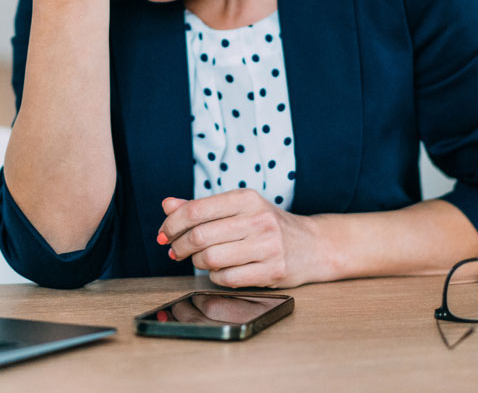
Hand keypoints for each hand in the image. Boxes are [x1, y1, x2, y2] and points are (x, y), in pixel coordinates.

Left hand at [157, 190, 329, 287]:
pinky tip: (220, 271)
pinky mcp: (272, 271)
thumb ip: (202, 207)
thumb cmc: (268, 225)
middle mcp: (258, 219)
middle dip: (180, 246)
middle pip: (200, 236)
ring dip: (198, 263)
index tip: (164, 234)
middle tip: (175, 251)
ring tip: (201, 260)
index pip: (196, 210)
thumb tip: (167, 205)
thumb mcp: (238, 208)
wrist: (313, 245)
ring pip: (211, 259)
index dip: (172, 224)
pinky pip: (227, 279)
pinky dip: (216, 277)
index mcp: (246, 198)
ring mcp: (267, 246)